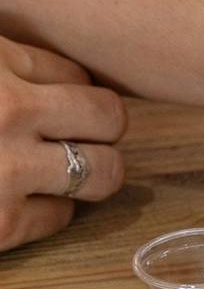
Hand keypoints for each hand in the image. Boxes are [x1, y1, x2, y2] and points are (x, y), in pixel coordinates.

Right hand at [0, 36, 125, 252]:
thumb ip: (7, 65)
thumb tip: (63, 76)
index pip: (73, 73)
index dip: (67, 91)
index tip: (51, 102)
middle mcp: (9, 109)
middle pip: (109, 116)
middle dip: (98, 129)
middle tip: (71, 137)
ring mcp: (7, 168)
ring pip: (104, 172)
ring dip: (88, 174)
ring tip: (54, 170)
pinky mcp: (0, 223)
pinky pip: (59, 217)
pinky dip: (45, 212)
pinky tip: (14, 200)